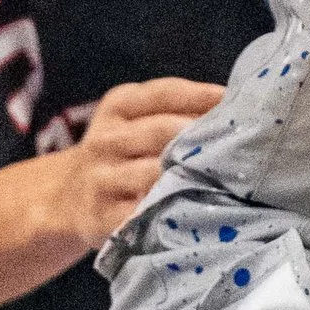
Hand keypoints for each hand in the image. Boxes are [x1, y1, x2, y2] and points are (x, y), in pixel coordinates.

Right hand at [54, 77, 223, 247]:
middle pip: (161, 131)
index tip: (235, 102)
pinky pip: (141, 211)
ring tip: (226, 178)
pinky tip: (195, 208)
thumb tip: (236, 106)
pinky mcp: (102, 216)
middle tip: (240, 144)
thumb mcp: (136, 120)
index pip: (164, 93)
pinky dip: (169, 208)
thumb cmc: (123, 152)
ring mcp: (101, 178)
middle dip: (200, 136)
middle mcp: (106, 139)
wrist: (69, 197)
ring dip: (190, 175)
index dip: (202, 96)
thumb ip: (176, 109)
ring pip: (152, 172)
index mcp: (119, 106)